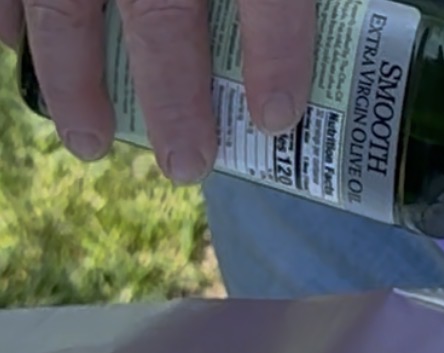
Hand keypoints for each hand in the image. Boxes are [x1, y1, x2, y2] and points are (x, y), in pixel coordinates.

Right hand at [0, 0, 314, 183]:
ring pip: (65, 1)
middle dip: (173, 95)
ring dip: (73, 77)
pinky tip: (14, 49)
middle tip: (187, 166)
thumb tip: (332, 29)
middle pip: (162, 10)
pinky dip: (8, 13)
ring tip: (89, 143)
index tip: (276, 120)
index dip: (277, 52)